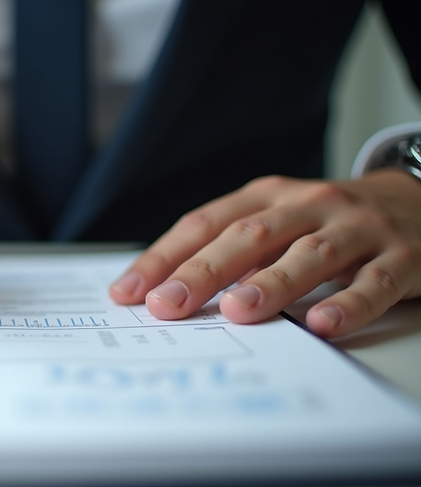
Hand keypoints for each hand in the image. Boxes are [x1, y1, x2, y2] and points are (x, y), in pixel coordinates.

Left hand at [109, 172, 420, 337]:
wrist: (418, 200)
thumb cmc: (330, 221)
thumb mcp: (278, 221)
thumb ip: (232, 251)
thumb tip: (167, 292)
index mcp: (266, 196)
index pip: (203, 223)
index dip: (163, 257)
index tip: (128, 292)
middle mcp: (307, 205)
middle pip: (249, 236)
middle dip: (202, 272)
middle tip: (167, 305)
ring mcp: (357, 229)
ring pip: (310, 254)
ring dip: (271, 283)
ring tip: (238, 310)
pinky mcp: (403, 256)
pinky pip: (375, 282)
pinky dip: (348, 303)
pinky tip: (322, 325)